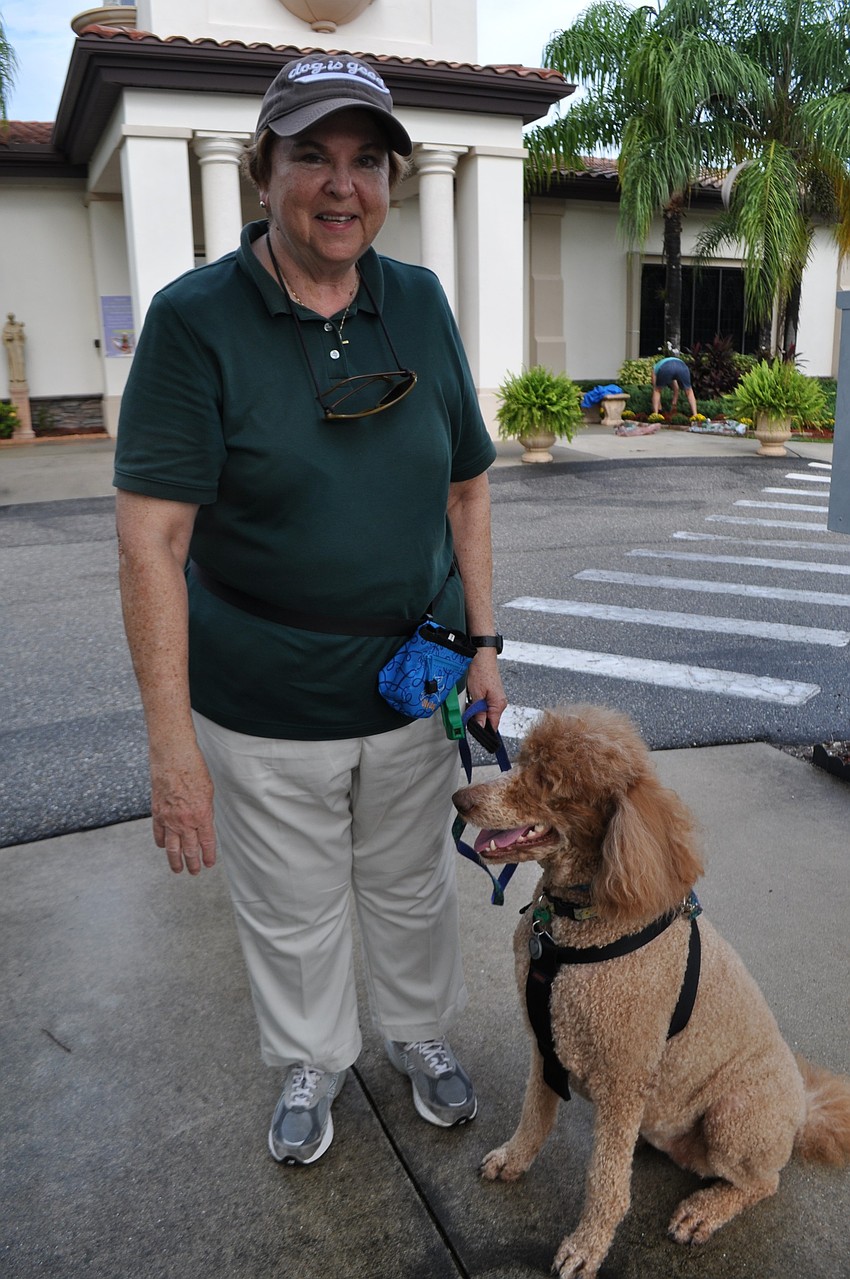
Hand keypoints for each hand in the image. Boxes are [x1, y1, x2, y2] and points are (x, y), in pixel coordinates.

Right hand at [150, 745, 216, 875]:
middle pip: (189, 849)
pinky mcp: (157, 812)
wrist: (172, 757)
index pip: (207, 842)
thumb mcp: (208, 791)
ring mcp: (169, 818)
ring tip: (178, 870)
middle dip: (193, 863)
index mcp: (202, 815)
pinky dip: (161, 842)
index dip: (209, 855)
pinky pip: (158, 833)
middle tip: (194, 872)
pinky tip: (163, 848)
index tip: (209, 864)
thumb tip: (204, 823)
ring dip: (175, 861)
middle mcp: (185, 820)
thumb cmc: (193, 769)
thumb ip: (206, 810)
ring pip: (172, 847)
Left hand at [466, 647, 507, 731]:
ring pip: (484, 711)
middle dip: (476, 718)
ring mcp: (496, 697)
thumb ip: (478, 712)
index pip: (492, 726)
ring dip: (475, 709)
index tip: (472, 731)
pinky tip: (470, 695)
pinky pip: (483, 703)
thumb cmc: (481, 670)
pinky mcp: (491, 692)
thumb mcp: (476, 694)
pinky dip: (476, 702)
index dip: (482, 730)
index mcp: (499, 704)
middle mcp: (500, 702)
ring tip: (469, 700)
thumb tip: (479, 726)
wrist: (482, 655)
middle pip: (487, 719)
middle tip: (466, 713)